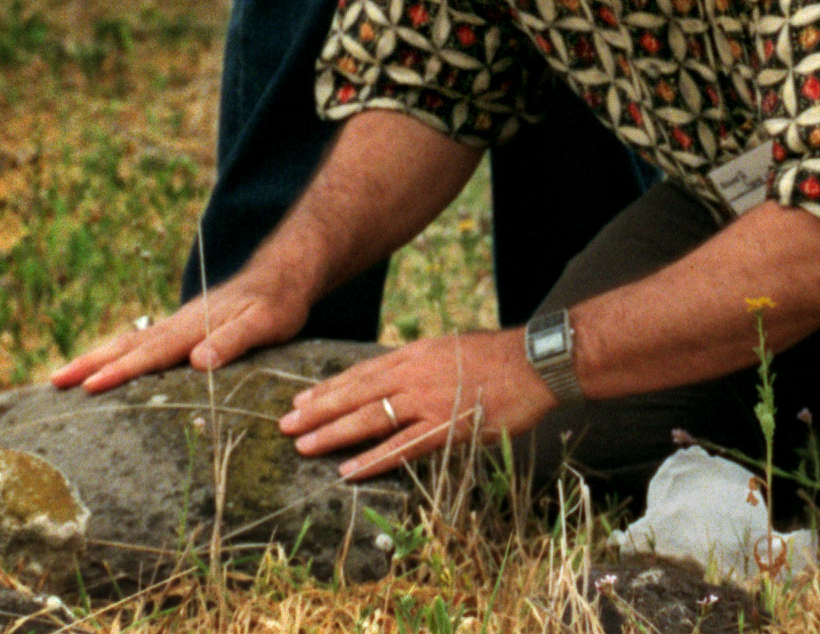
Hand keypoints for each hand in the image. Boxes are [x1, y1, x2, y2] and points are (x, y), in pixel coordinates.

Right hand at [49, 272, 309, 393]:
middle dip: (91, 364)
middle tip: (54, 382)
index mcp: (195, 327)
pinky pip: (141, 341)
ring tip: (61, 376)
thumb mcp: (265, 324)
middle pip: (129, 345)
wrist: (282, 274)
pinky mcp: (182, 326)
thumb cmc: (277, 303)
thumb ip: (233, 341)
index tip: (90, 386)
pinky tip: (102, 363)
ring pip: (130, 341)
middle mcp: (179, 324)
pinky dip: (116, 352)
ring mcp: (178, 324)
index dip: (121, 371)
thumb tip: (198, 363)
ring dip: (96, 358)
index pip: (152, 354)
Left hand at [279, 331, 557, 480]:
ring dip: (334, 433)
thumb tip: (392, 375)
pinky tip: (349, 471)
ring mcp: (428, 401)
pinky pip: (402, 447)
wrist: (534, 362)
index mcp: (414, 355)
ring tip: (303, 446)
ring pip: (371, 419)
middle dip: (318, 411)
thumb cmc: (496, 357)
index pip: (361, 373)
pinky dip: (373, 459)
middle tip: (285, 425)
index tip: (300, 401)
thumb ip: (418, 364)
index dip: (328, 389)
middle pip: (356, 394)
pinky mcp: (446, 427)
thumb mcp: (448, 348)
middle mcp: (414, 375)